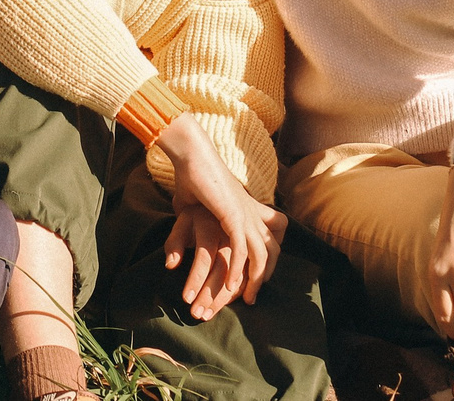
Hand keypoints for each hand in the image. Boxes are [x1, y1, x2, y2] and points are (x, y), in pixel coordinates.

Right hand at [153, 115, 284, 319]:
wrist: (191, 155)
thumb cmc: (191, 177)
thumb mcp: (196, 206)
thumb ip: (194, 222)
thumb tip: (181, 232)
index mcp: (248, 210)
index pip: (270, 241)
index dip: (265, 264)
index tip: (249, 284)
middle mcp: (252, 213)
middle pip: (271, 252)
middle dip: (262, 277)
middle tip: (249, 298)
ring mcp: (246, 213)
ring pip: (260, 255)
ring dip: (252, 280)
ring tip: (242, 299)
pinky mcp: (234, 214)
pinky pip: (242, 248)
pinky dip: (238, 269)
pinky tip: (231, 285)